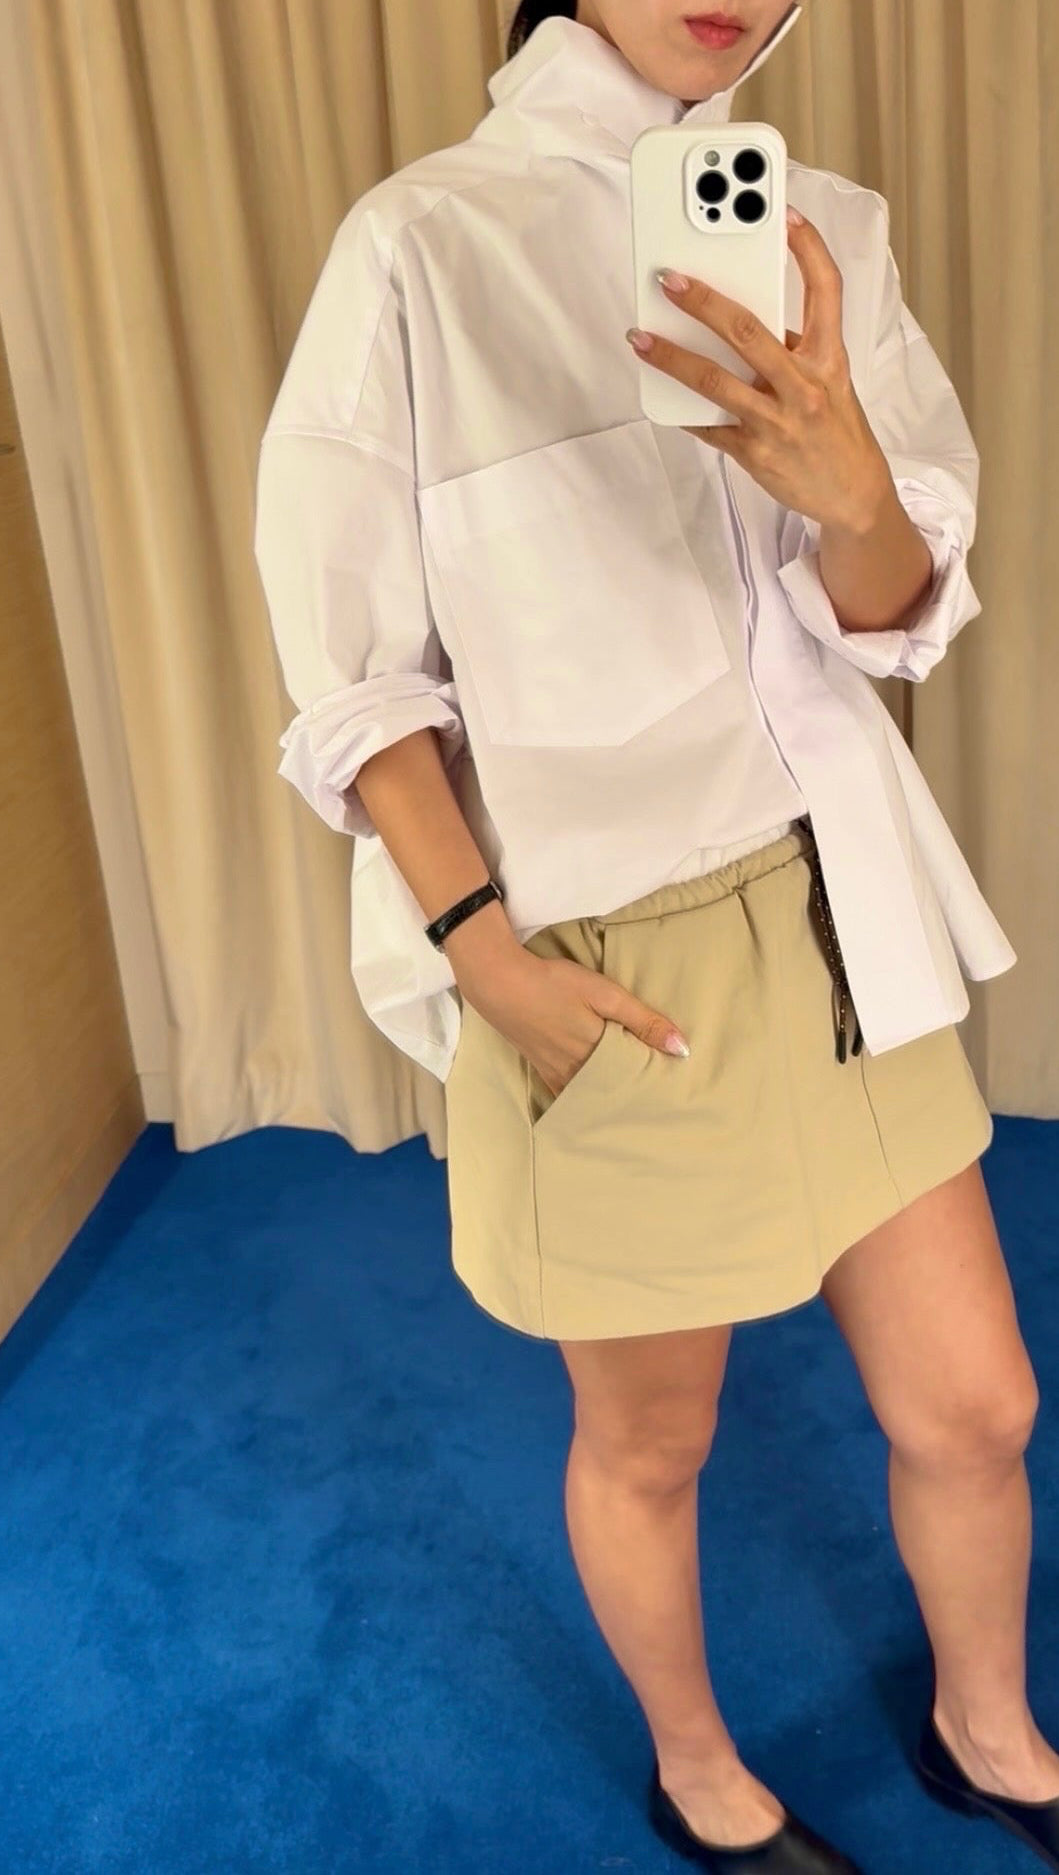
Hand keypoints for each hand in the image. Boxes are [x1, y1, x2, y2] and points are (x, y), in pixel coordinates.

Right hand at [458, 949, 689, 1099]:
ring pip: (594, 1096)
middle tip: (663, 1104)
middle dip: (638, 1096)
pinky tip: (595, 1104)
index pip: (638, 1078)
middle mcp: (578, 1072)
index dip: (657, 1084)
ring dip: (613, 1099)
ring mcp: (557, 1074)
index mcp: (598, 1054)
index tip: (678, 1090)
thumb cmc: (553, 983)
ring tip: (635, 1104)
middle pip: (617, 1092)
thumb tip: (680, 1048)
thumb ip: (642, 1020)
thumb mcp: (604, 994)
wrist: (498, 983)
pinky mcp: (542, 1069)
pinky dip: (586, 1100)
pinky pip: (569, 1094)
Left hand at [625, 209, 893, 533]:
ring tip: (640, 337)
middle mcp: (804, 385)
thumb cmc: (836, 427)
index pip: (825, 290)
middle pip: (748, 331)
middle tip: (669, 279)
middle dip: (703, 302)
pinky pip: (709, 426)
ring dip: (671, 357)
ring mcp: (778, 421)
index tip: (785, 213)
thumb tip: (739, 319)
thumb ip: (793, 347)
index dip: (809, 247)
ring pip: (715, 381)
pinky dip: (683, 410)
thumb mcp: (830, 379)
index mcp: (828, 358)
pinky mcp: (756, 453)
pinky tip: (661, 394)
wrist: (852, 493)